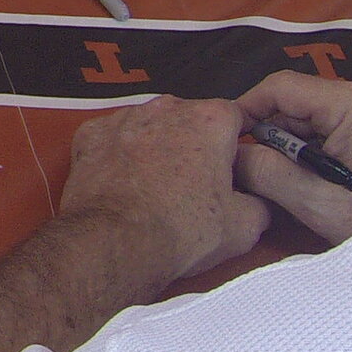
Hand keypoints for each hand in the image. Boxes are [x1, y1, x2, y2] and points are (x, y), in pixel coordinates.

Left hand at [59, 95, 268, 290]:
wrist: (115, 242)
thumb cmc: (180, 231)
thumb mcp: (244, 226)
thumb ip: (260, 202)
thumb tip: (259, 201)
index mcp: (209, 120)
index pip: (234, 116)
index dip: (236, 139)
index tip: (234, 162)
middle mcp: (166, 109)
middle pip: (190, 118)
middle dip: (196, 143)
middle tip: (196, 181)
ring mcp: (124, 118)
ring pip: (151, 125)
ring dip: (157, 146)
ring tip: (157, 185)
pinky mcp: (92, 134)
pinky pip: (115, 136)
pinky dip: (120, 153)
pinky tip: (125, 181)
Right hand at [233, 72, 351, 244]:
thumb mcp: (322, 204)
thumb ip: (269, 175)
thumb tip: (231, 155)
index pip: (279, 87)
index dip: (245, 111)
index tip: (223, 143)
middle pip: (292, 104)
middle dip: (268, 137)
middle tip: (251, 174)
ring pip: (307, 120)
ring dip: (289, 151)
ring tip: (282, 186)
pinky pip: (326, 132)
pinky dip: (309, 155)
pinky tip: (309, 186)